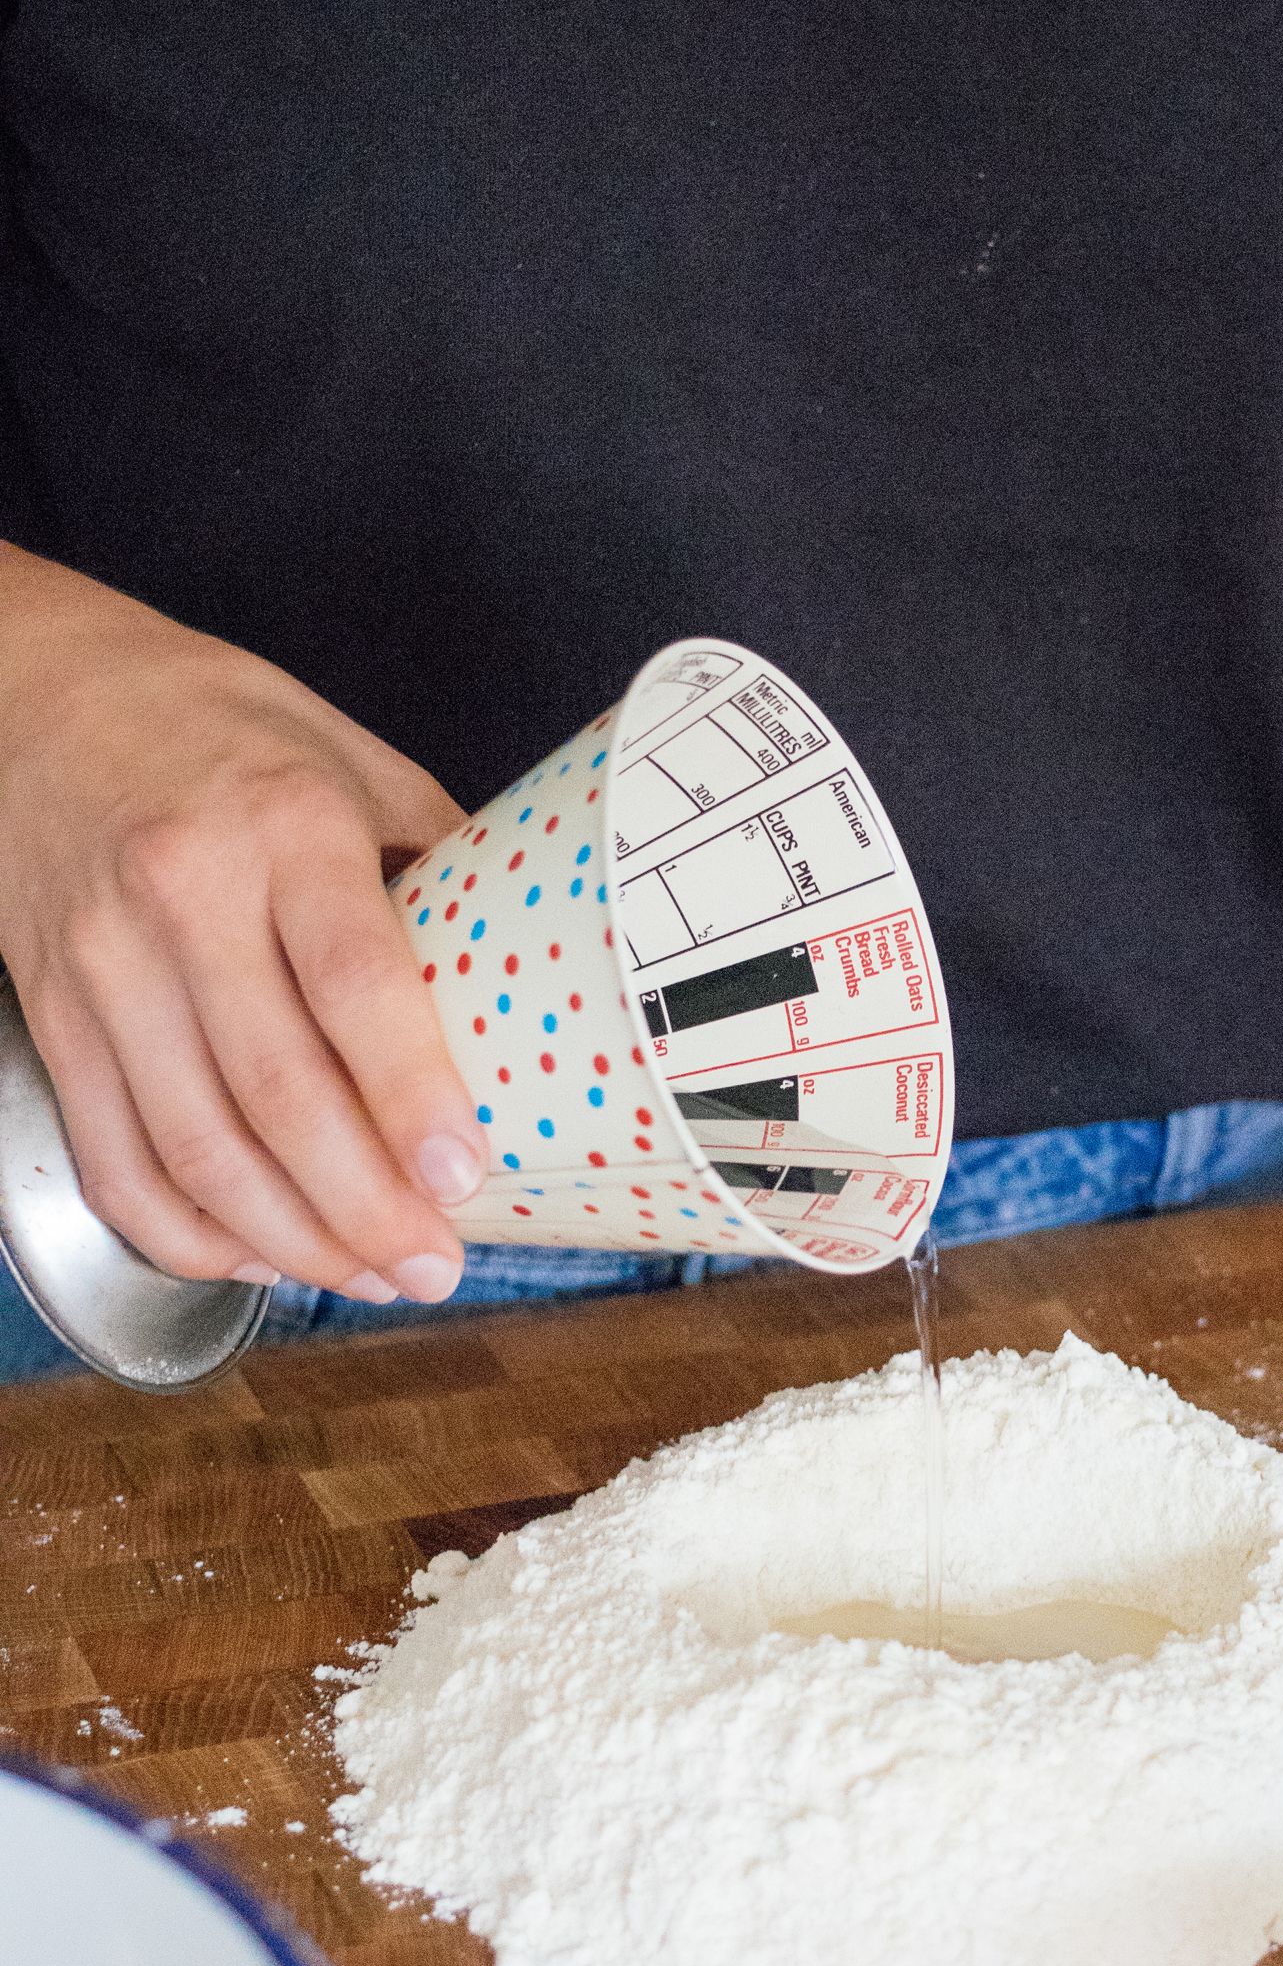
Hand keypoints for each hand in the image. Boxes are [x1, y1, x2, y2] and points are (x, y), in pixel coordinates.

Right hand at [0, 563, 479, 1299]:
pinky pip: (110, 1153)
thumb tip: (547, 957)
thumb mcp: (347, 756)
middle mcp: (182, 897)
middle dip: (364, 1206)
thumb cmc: (214, 724)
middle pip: (275, 1091)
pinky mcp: (47, 1011)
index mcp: (282, 825)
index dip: (410, 1094)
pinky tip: (256, 1258)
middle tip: (436, 1264)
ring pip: (192, 1146)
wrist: (26, 688)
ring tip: (372, 1277)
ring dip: (289, 1239)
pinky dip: (184, 1230)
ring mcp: (102, 963)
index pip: (353, 980)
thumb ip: (441, 858)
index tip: (467, 1175)